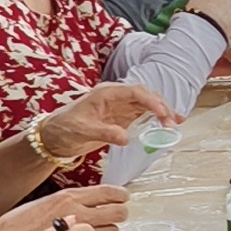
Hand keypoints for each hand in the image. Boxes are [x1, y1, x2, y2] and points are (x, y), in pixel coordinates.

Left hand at [39, 86, 177, 158]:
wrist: (54, 137)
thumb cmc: (65, 128)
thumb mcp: (83, 131)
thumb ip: (105, 133)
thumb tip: (126, 137)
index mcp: (106, 93)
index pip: (135, 92)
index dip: (151, 102)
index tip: (163, 114)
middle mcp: (116, 97)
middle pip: (145, 96)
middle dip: (161, 108)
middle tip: (171, 124)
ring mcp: (120, 107)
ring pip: (147, 105)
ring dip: (162, 113)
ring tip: (175, 124)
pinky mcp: (121, 118)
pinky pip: (143, 116)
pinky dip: (156, 119)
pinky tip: (169, 124)